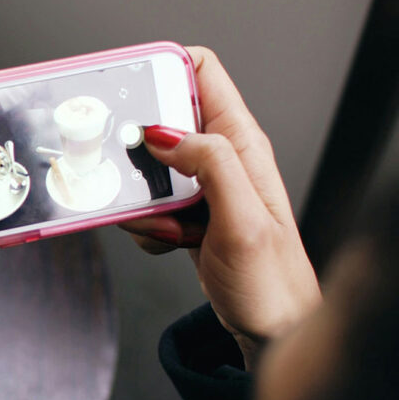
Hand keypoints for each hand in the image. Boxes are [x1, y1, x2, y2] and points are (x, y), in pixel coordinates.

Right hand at [119, 46, 320, 366]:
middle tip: (140, 181)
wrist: (272, 330)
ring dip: (141, 197)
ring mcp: (203, 186)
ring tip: (167, 224)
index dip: (162, 69)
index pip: (201, 72)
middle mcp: (222, 158)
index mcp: (242, 145)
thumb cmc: (271, 283)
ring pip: (148, 168)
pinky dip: (145, 223)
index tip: (127, 89)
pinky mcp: (187, 213)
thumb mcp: (242, 220)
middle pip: (162, 121)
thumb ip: (209, 165)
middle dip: (138, 150)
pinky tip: (168, 240)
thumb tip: (165, 132)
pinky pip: (147, 204)